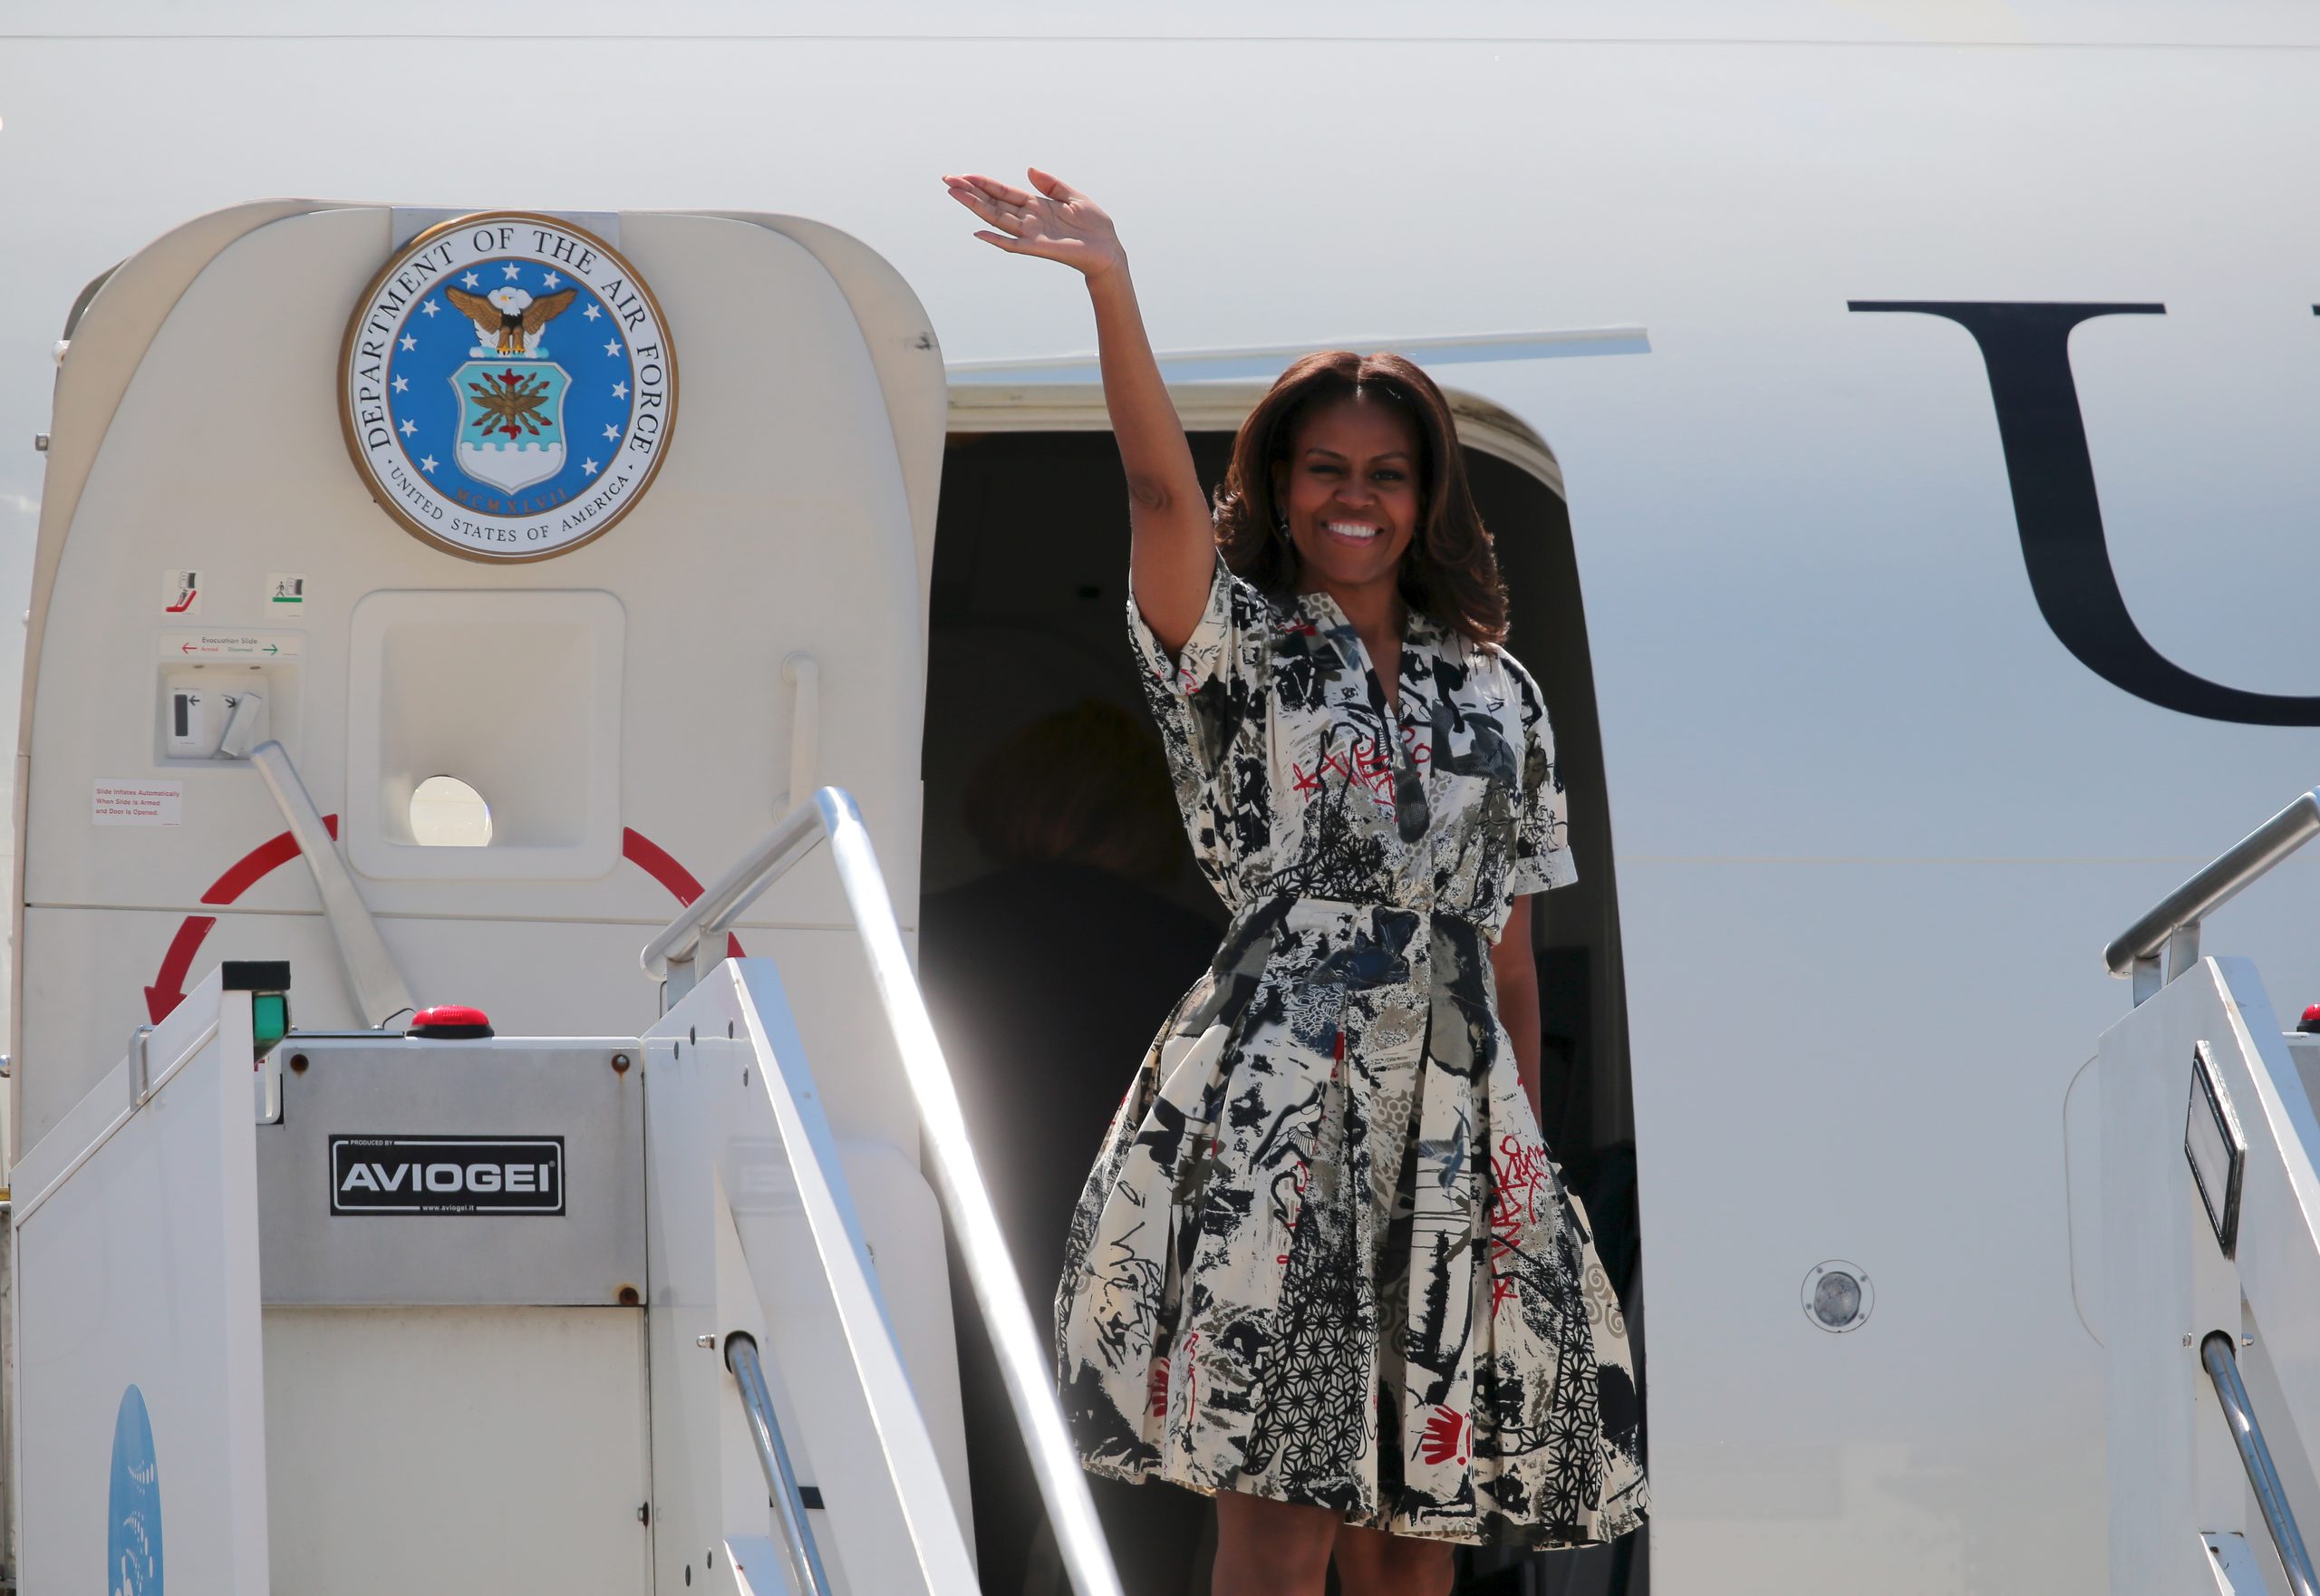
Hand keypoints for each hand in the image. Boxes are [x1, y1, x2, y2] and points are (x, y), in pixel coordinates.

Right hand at [941, 168, 1124, 279]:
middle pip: (993, 203)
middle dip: (971, 192)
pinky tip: (980, 234)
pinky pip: (1014, 245)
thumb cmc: (1094, 225)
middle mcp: (1029, 219)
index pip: (1004, 192)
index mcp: (1036, 205)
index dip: (984, 183)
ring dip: (976, 208)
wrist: (1109, 249)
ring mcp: (1032, 234)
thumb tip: (1029, 170)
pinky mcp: (1040, 248)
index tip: (963, 175)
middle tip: (947, 180)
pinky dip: (997, 240)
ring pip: (997, 219)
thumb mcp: (1073, 196)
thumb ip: (1051, 184)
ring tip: (955, 195)